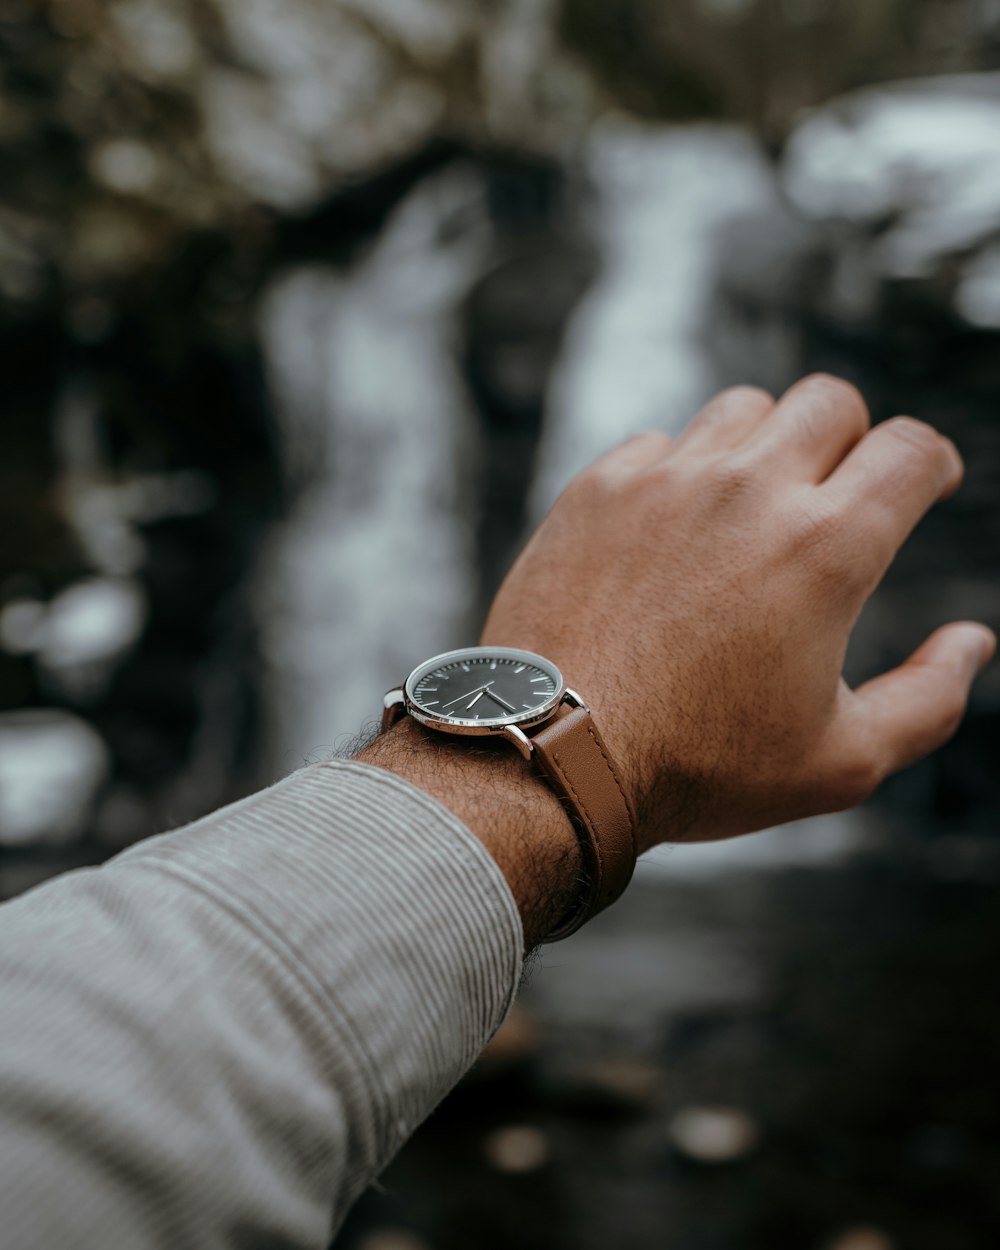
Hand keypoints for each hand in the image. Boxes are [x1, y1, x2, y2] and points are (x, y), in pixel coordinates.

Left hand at [482, 376, 994, 854]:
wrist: (551, 753)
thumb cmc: (697, 768)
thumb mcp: (840, 762)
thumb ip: (928, 699)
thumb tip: (973, 641)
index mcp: (825, 549)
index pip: (909, 449)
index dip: (929, 463)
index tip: (921, 484)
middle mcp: (748, 490)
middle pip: (830, 401)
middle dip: (851, 439)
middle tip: (836, 493)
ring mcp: (665, 480)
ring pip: (743, 408)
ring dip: (764, 445)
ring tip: (751, 507)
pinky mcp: (597, 488)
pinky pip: (659, 443)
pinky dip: (680, 471)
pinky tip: (671, 528)